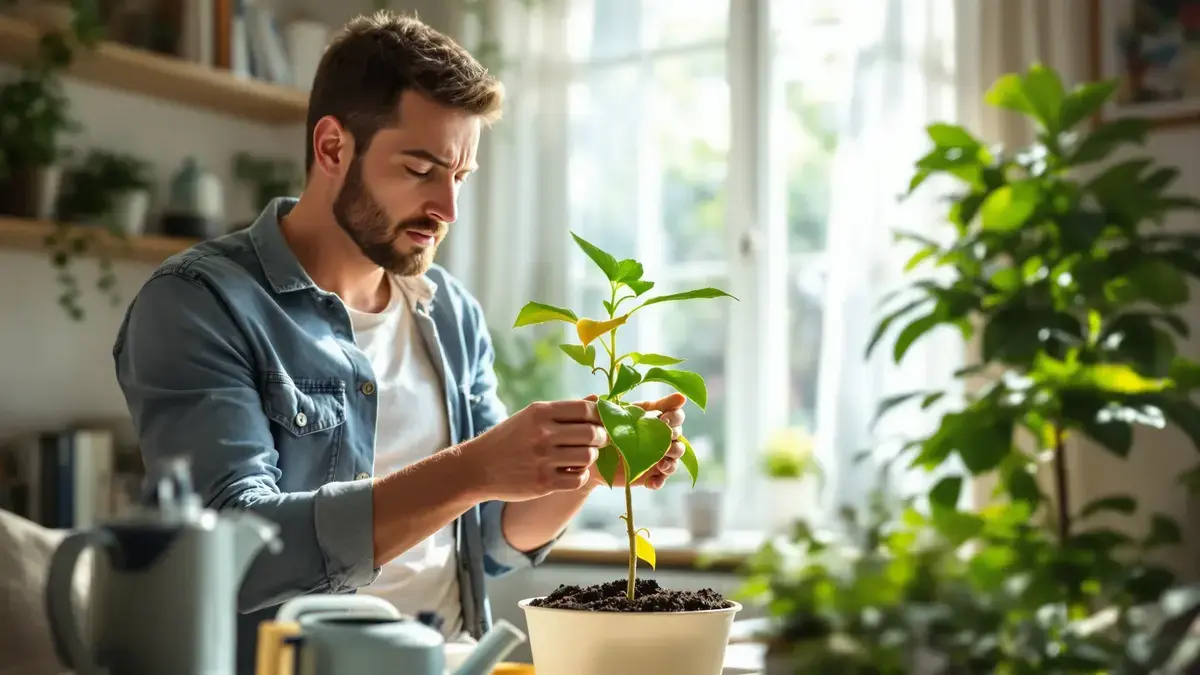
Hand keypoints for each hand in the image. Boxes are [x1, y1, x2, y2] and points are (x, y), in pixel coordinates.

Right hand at [460, 399, 608, 501]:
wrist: (478, 468)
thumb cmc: (509, 439)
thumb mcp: (531, 417)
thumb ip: (565, 410)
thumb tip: (598, 401)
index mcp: (540, 412)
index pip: (585, 409)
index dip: (602, 416)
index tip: (604, 421)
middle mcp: (542, 433)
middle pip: (592, 434)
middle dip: (602, 438)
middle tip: (599, 441)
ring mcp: (543, 459)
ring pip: (588, 457)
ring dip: (590, 457)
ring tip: (581, 457)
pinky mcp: (543, 483)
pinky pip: (578, 479)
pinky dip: (580, 476)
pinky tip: (571, 472)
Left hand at [585, 392, 686, 489]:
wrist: (592, 462)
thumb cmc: (600, 434)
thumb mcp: (602, 421)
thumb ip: (598, 408)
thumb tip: (595, 396)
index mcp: (651, 417)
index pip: (674, 412)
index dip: (674, 414)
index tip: (664, 418)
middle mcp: (659, 435)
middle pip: (678, 432)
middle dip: (674, 434)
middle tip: (665, 437)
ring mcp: (658, 455)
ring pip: (676, 454)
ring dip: (673, 458)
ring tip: (661, 464)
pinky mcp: (652, 473)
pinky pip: (664, 478)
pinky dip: (661, 480)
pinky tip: (651, 482)